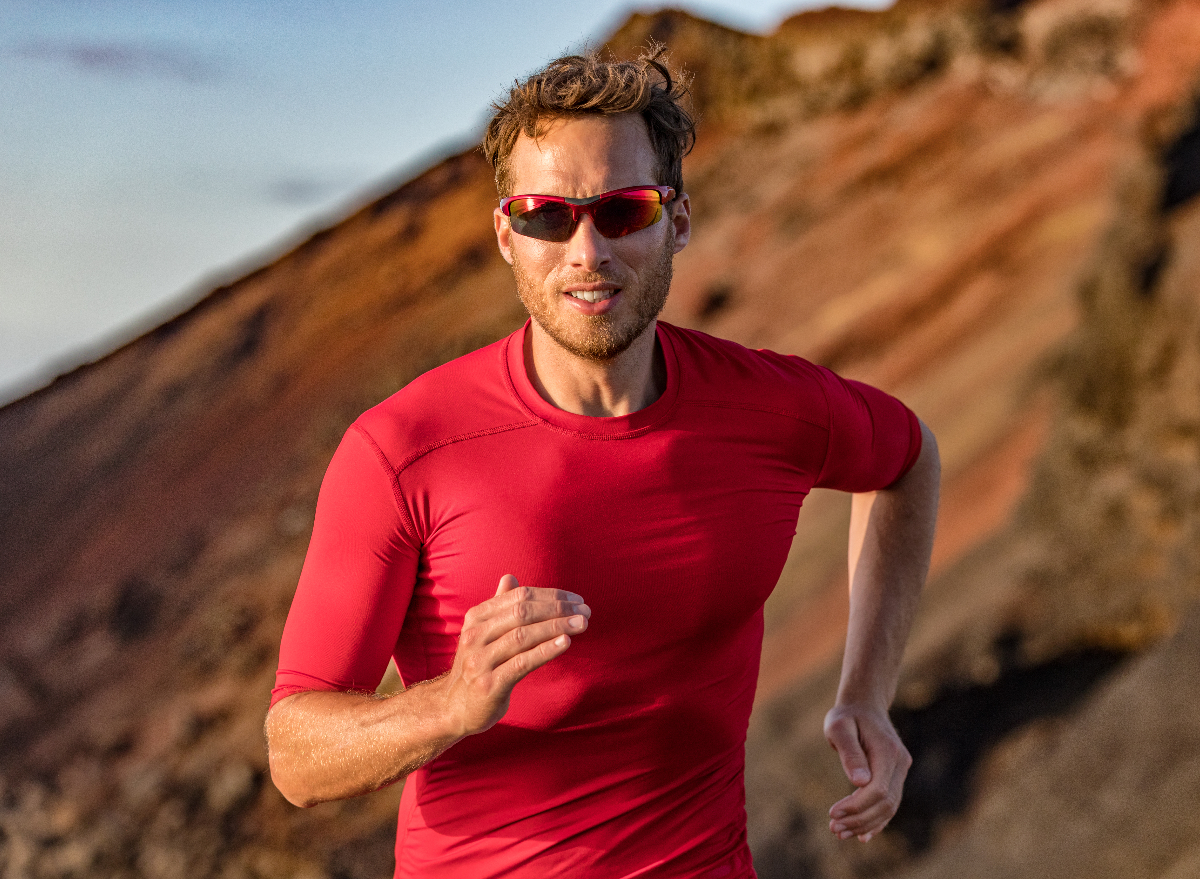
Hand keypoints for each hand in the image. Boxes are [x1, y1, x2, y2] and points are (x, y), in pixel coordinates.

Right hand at [440, 574, 588, 737]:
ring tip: (582, 624)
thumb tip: (510, 577)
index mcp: (476, 618)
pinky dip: (545, 650)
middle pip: (522, 613)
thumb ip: (497, 607)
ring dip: (557, 627)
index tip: (576, 600)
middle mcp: (475, 635)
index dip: (551, 596)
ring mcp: (480, 660)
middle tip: (585, 611)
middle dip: (558, 609)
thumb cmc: (477, 667)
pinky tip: (565, 643)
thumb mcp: (482, 634)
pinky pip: (521, 663)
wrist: (453, 708)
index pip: (519, 597)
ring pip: (523, 636)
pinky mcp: (489, 684)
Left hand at [824, 703, 910, 842]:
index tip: (833, 813)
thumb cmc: (846, 716)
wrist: (863, 706)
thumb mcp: (838, 727)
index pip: (878, 790)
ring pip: (889, 808)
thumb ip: (849, 752)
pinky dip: (876, 821)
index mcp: (888, 751)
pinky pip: (889, 804)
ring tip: (839, 832)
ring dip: (865, 824)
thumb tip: (859, 783)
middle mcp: (900, 763)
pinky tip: (860, 836)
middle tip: (833, 828)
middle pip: (885, 803)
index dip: (857, 806)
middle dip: (859, 820)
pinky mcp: (895, 777)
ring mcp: (901, 771)